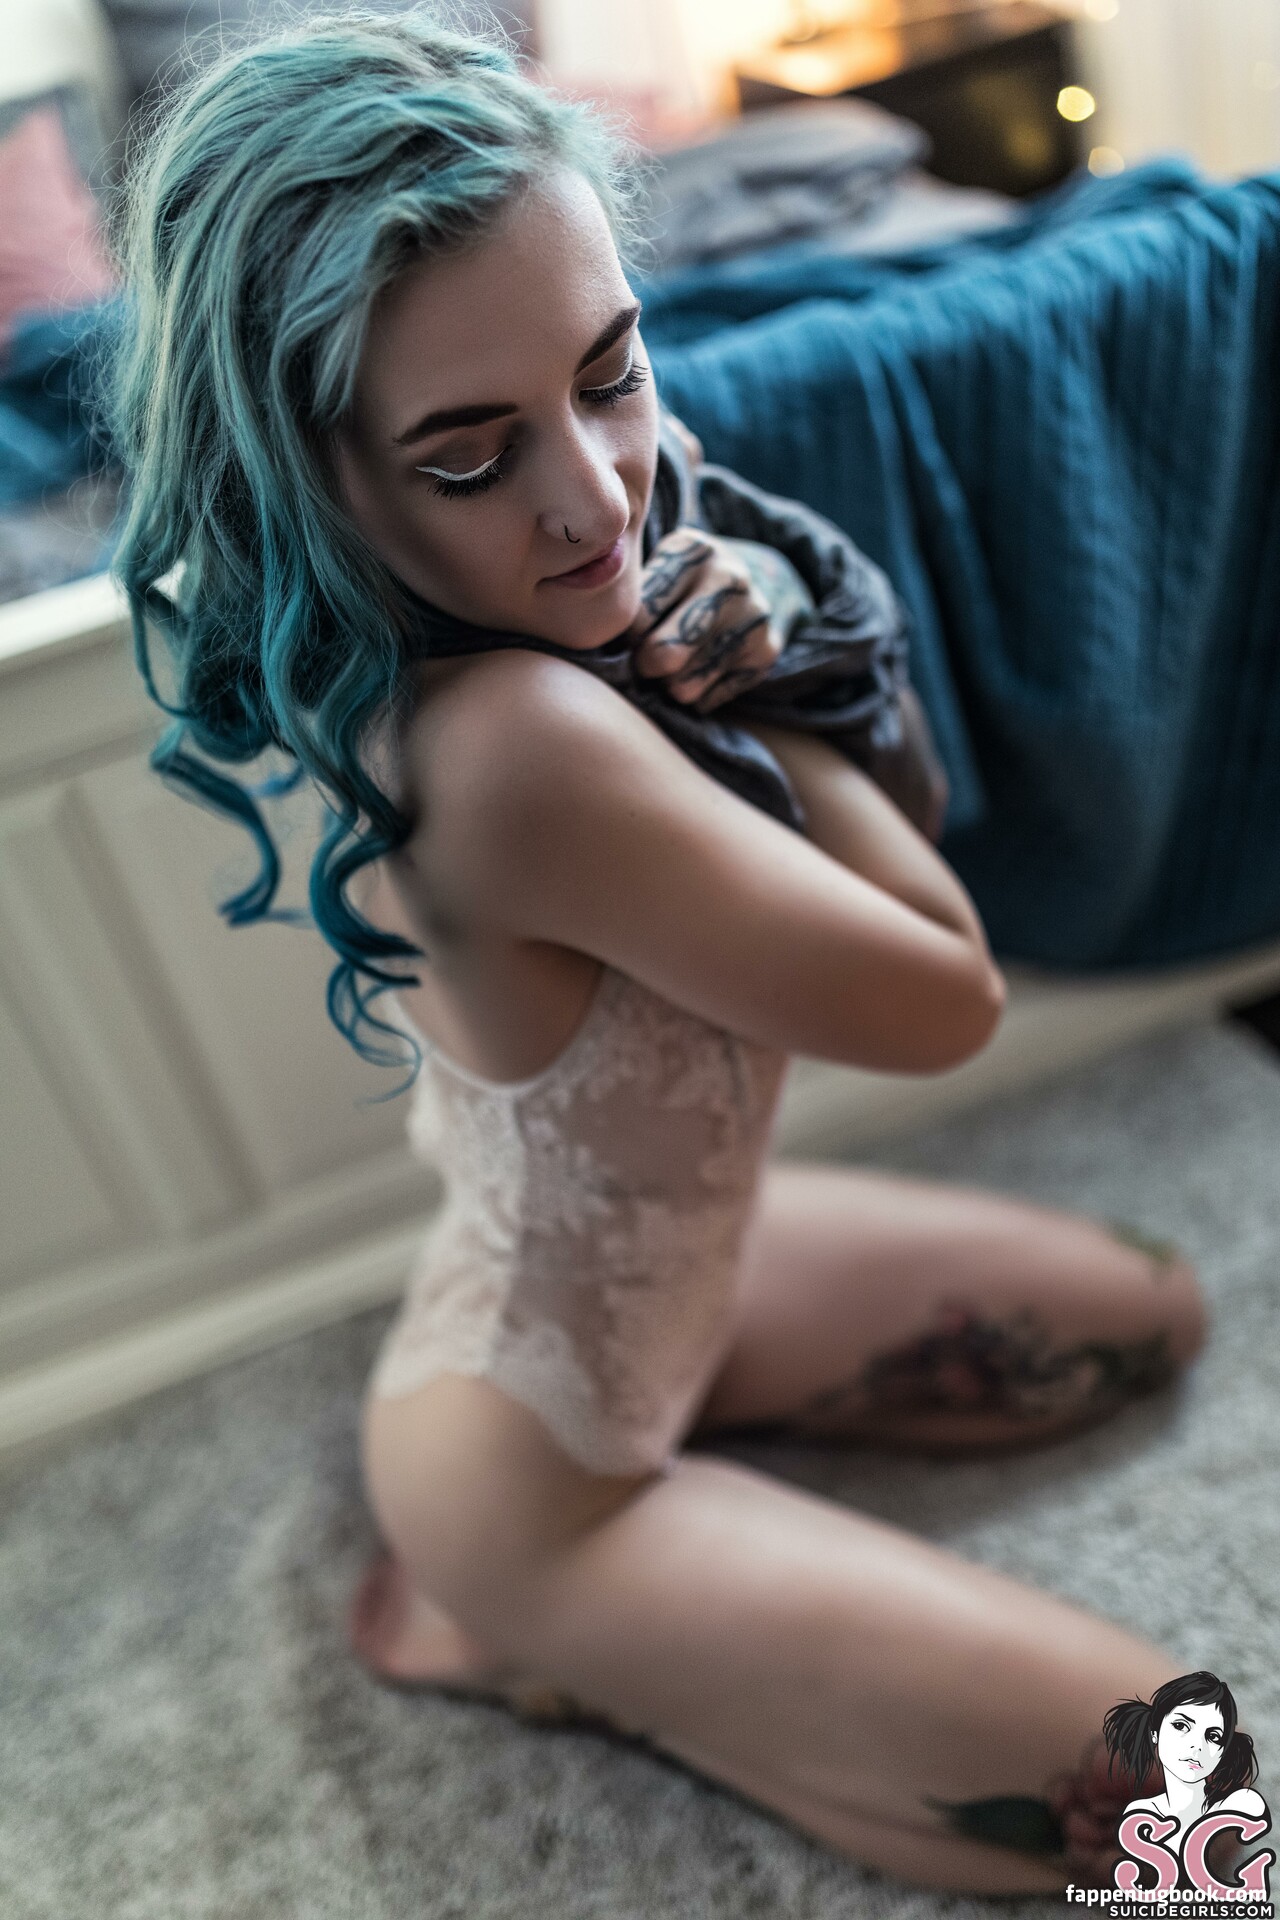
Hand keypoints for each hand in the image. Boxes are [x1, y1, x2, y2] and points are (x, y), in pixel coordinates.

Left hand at [625, 528, 807, 712]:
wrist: (764, 581)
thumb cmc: (688, 582)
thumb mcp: (660, 567)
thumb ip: (632, 596)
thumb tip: (598, 645)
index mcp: (693, 550)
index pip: (639, 615)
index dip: (625, 635)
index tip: (630, 634)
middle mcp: (729, 580)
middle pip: (663, 655)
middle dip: (644, 665)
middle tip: (646, 659)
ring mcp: (752, 618)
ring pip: (683, 687)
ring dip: (669, 684)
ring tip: (677, 662)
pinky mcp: (766, 653)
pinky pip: (706, 701)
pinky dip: (695, 694)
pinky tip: (702, 667)